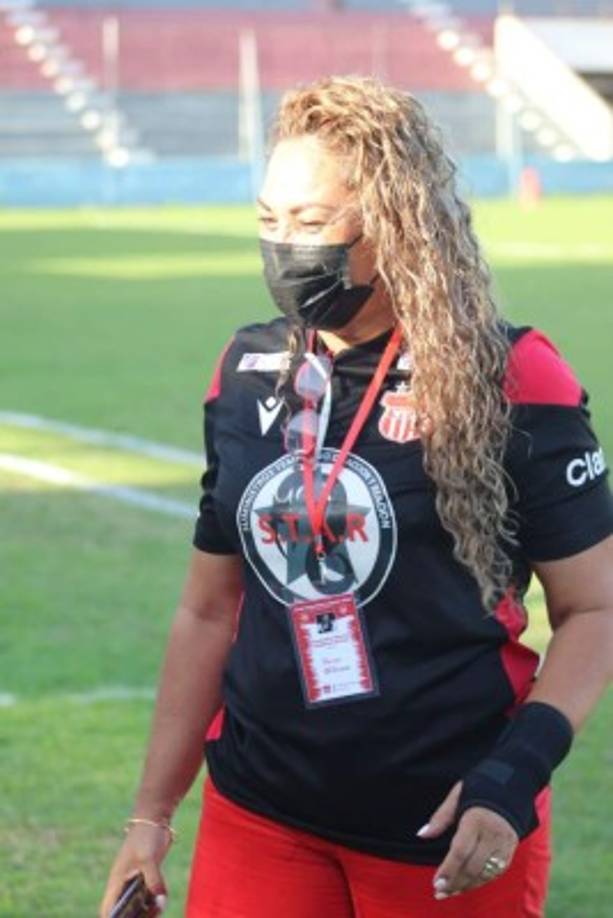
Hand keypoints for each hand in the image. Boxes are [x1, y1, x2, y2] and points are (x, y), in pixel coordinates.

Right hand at [98, 822, 171, 916]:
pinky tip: (162, 900)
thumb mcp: (148, 858)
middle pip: (124, 911)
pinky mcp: (147, 877)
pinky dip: (154, 901)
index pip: (108, 910)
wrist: (155, 819)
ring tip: (157, 908)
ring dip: (147, 911)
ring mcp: (135, 881)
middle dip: (134, 917)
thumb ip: (153, 879)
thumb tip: (159, 899)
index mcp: (117, 881)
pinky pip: (149, 896)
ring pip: (137, 905)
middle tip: (149, 914)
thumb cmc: (146, 836)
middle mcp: (123, 884)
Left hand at [417, 781, 518, 899]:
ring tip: (450, 892)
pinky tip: (468, 885)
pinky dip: (481, 881)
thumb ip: (440, 817)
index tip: (436, 882)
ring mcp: (504, 843)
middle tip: (439, 892)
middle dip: (455, 882)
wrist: (513, 783)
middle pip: (472, 866)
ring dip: (467, 886)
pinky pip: (496, 872)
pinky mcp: (512, 849)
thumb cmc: (479, 787)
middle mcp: (492, 834)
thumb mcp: (457, 796)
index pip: (461, 851)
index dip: (448, 869)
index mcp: (476, 818)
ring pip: (485, 873)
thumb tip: (422, 834)